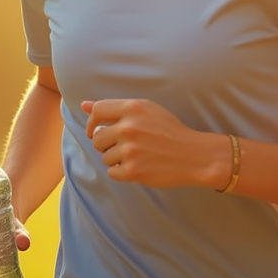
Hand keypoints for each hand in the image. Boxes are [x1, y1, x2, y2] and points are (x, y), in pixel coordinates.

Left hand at [82, 99, 226, 188]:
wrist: (193, 155)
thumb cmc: (169, 131)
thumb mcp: (146, 110)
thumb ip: (114, 108)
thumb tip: (84, 105)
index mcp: (132, 108)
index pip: (97, 111)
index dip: (93, 122)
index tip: (97, 130)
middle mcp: (128, 127)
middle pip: (98, 138)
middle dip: (107, 144)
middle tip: (127, 146)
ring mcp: (130, 150)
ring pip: (105, 157)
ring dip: (117, 159)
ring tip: (138, 156)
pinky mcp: (133, 171)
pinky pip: (112, 172)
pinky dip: (122, 172)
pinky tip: (139, 166)